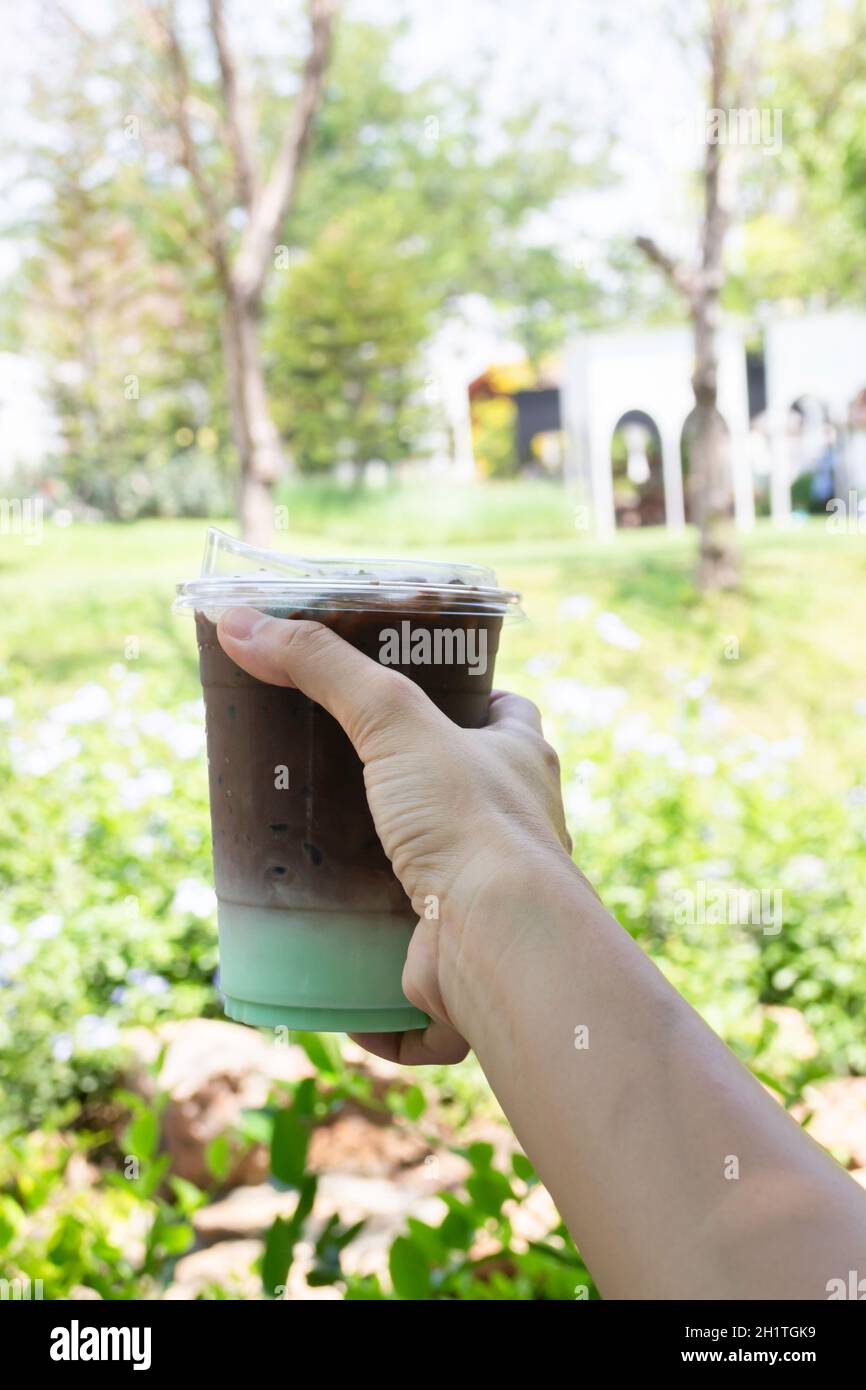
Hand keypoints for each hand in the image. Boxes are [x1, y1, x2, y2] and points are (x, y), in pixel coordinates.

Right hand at [217, 607, 572, 1063]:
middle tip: (338, 778)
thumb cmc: (467, 822)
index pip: (507, 716)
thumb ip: (322, 667)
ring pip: (433, 885)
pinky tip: (322, 958)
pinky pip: (407, 975)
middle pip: (464, 801)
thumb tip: (237, 620)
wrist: (496, 943)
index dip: (472, 700)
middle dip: (410, 794)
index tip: (421, 690)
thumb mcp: (393, 719)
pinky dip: (370, 977)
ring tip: (309, 860)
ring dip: (382, 882)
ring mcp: (488, 905)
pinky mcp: (456, 968)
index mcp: (521, 766)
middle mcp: (516, 835)